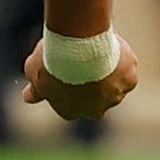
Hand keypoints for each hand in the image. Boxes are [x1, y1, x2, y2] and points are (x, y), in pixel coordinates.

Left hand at [23, 35, 137, 122]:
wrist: (78, 48)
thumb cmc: (52, 60)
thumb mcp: (34, 73)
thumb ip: (35, 89)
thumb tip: (29, 98)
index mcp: (69, 111)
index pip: (70, 106)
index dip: (68, 89)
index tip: (66, 73)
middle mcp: (95, 110)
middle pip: (95, 101)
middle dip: (91, 87)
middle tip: (83, 64)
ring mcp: (115, 97)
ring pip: (113, 87)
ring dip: (108, 75)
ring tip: (96, 54)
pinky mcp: (130, 82)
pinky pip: (127, 74)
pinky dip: (122, 64)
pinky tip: (110, 51)